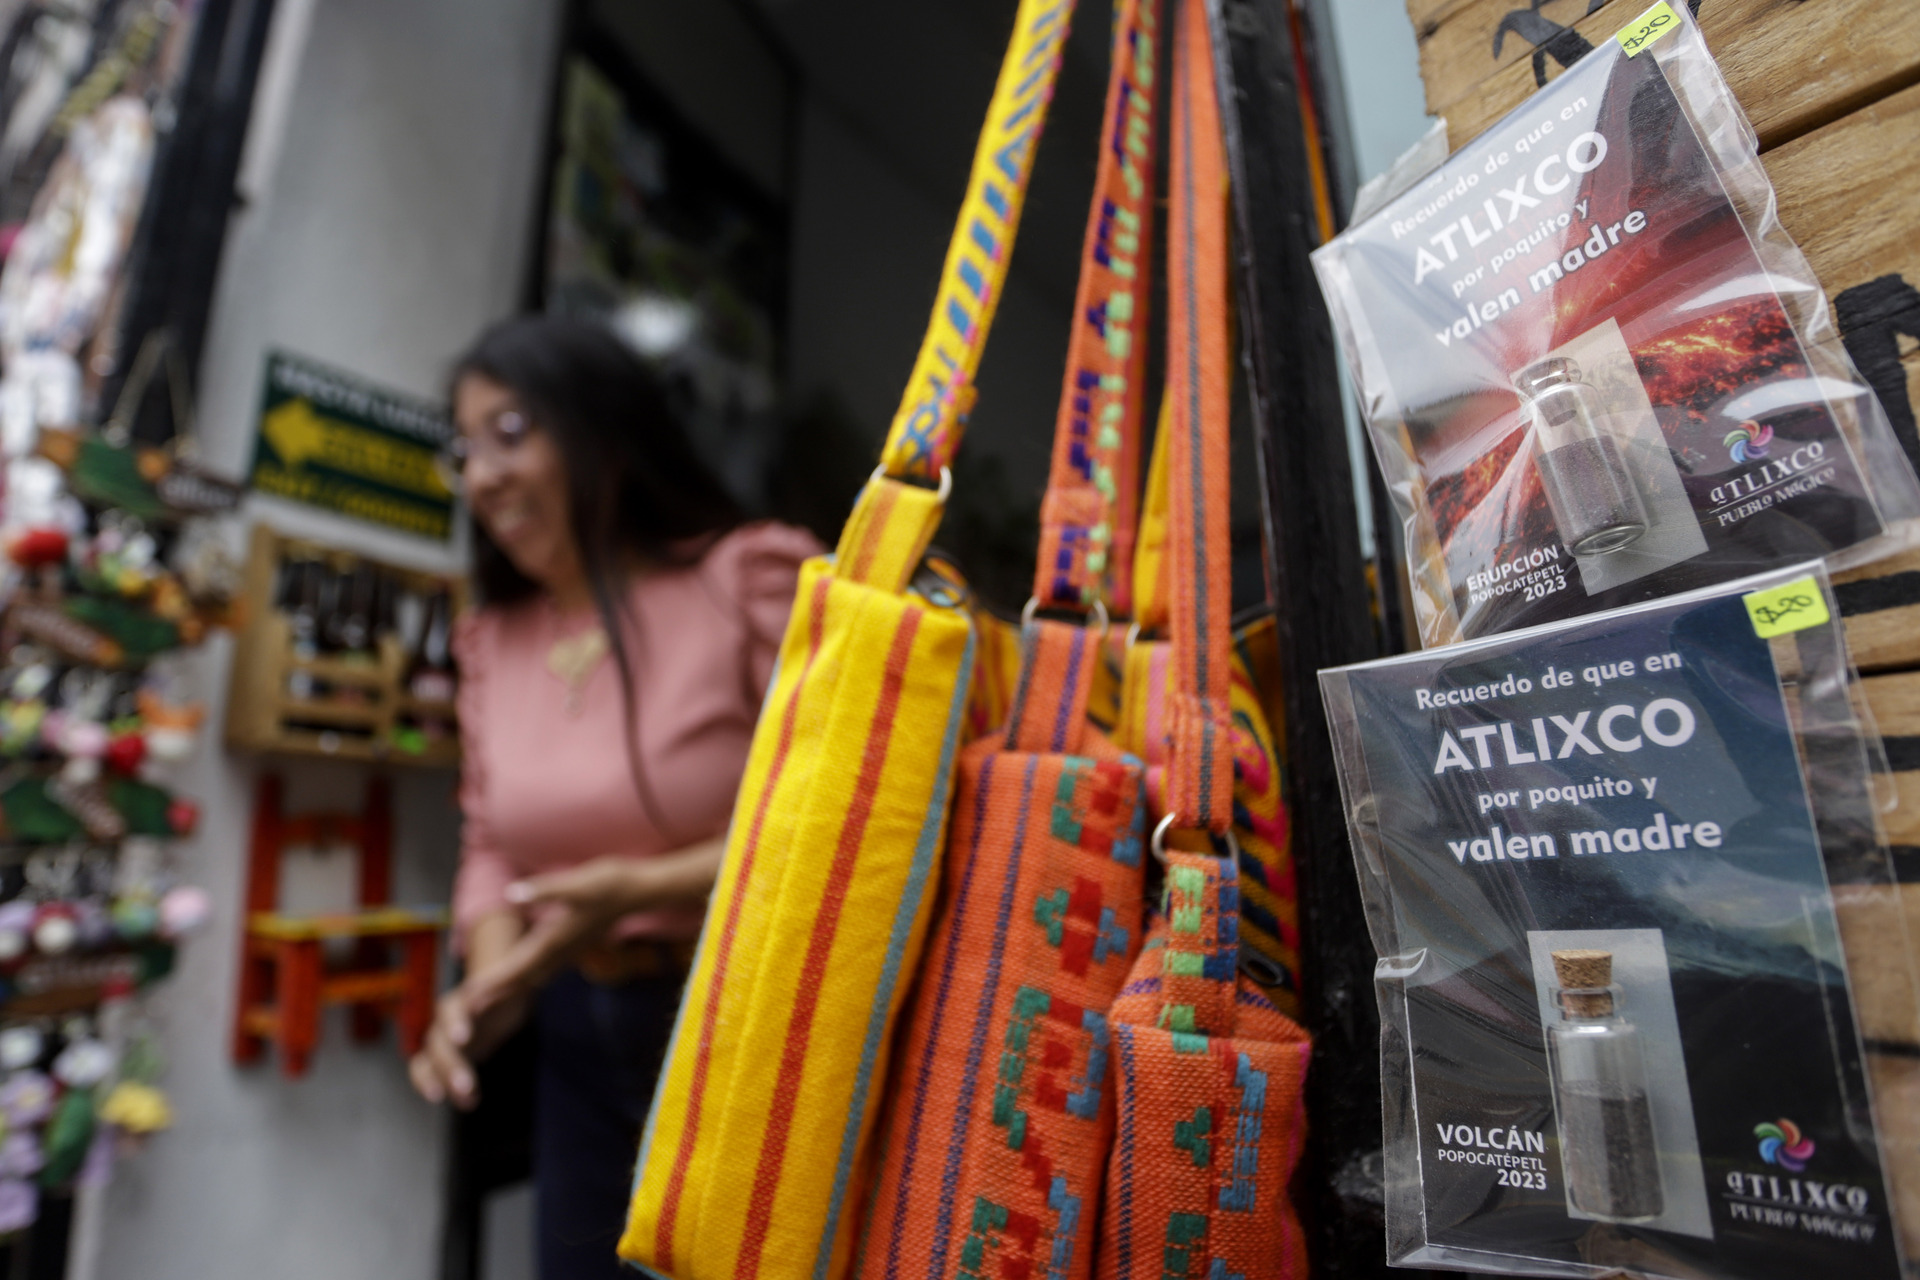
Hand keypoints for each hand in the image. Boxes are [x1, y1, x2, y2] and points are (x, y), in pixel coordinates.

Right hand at [408, 979, 528, 1109]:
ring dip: (443, 1083)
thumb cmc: (507, 992)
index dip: (454, 1024)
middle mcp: (445, 1022)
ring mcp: (442, 1041)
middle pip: (439, 1044)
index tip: (462, 1040)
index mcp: (462, 1000)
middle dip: (450, 1067)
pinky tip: (470, 1102)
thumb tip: (494, 991)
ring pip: (428, 1063)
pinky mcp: (443, 1058)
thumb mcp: (514, 987)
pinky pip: (431, 1076)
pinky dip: (447, 1090)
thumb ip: (508, 985)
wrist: (498, 999)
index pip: (451, 1010)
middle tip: (466, 1087)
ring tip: (467, 1102)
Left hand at [461, 858, 637, 1016]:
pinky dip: (531, 975)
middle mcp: (561, 949)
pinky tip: (530, 976)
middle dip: (496, 994)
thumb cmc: (611, 885)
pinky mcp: (576, 942)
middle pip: (522, 978)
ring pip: (535, 975)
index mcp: (554, 938)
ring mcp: (570, 948)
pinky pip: (547, 967)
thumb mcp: (577, 884)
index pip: (518, 967)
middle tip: (469, 1011)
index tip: (470, 1000)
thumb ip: (545, 890)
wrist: (641, 891)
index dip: (493, 983)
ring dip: (513, 987)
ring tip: (492, 997)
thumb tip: (512, 893)